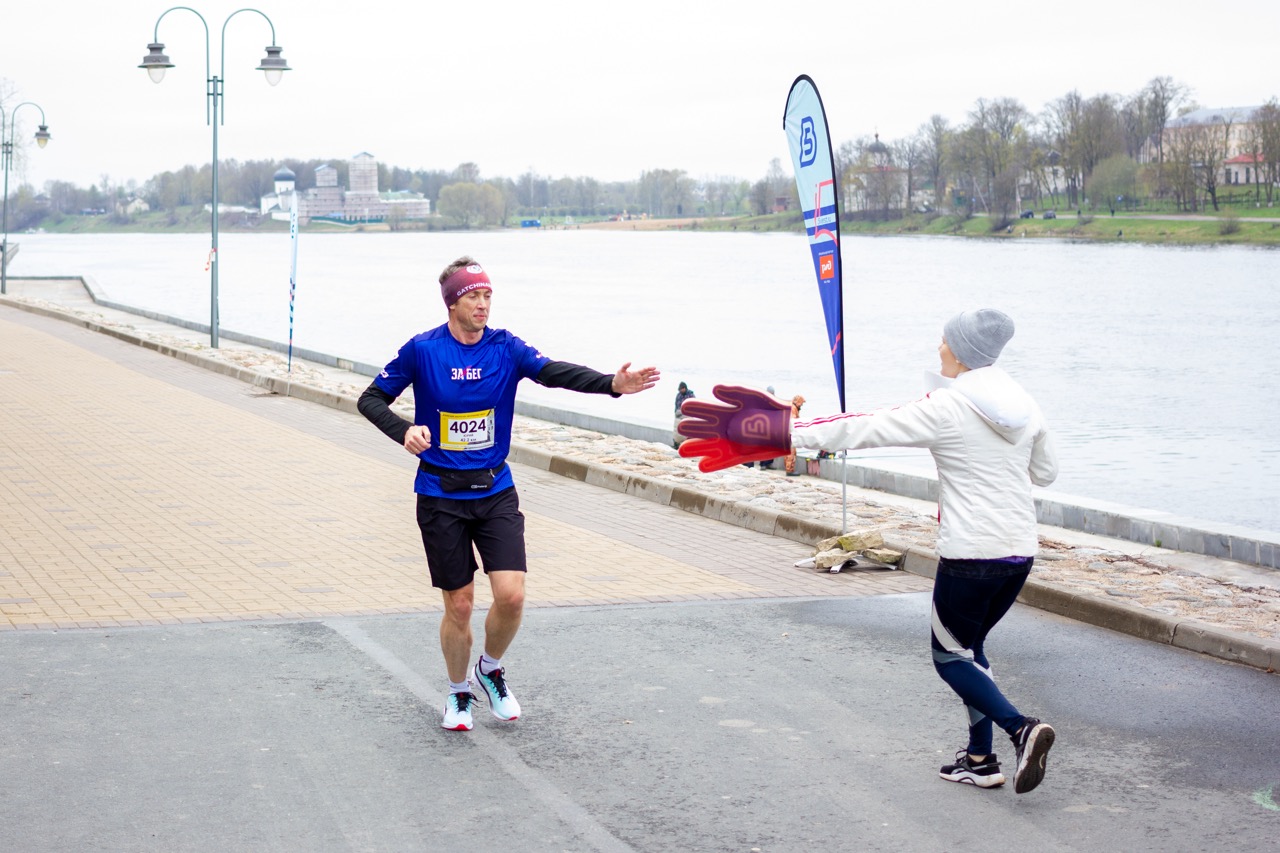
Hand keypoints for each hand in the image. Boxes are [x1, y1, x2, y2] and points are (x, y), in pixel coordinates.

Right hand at [404, 424, 431, 454]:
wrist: (408, 430)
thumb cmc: (418, 430)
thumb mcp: (424, 428)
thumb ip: (428, 434)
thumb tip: (428, 441)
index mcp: (416, 435)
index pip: (424, 444)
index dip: (428, 446)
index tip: (429, 444)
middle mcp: (411, 440)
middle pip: (421, 449)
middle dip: (425, 448)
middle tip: (425, 444)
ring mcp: (408, 444)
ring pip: (417, 452)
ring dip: (421, 450)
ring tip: (421, 446)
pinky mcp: (406, 446)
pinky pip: (413, 452)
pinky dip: (416, 451)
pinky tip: (418, 447)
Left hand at [611, 362, 659, 393]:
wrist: (617, 386)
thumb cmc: (618, 377)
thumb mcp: (621, 370)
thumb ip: (625, 366)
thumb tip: (629, 361)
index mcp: (636, 372)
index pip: (644, 370)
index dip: (649, 368)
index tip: (654, 367)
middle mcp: (639, 377)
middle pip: (648, 374)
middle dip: (653, 373)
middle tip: (659, 372)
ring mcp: (639, 383)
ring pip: (648, 380)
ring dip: (653, 379)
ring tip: (658, 378)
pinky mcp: (639, 388)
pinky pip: (645, 386)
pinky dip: (649, 385)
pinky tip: (654, 384)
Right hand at [677, 385, 791, 471]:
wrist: (788, 426)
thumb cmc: (772, 408)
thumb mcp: (754, 396)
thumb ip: (734, 391)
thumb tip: (713, 388)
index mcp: (726, 411)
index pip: (706, 410)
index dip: (695, 409)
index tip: (686, 407)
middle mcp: (725, 427)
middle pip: (704, 428)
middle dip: (692, 428)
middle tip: (681, 428)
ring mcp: (731, 441)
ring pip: (709, 445)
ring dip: (696, 448)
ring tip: (682, 451)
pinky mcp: (739, 454)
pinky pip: (724, 460)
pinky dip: (713, 464)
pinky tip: (701, 466)